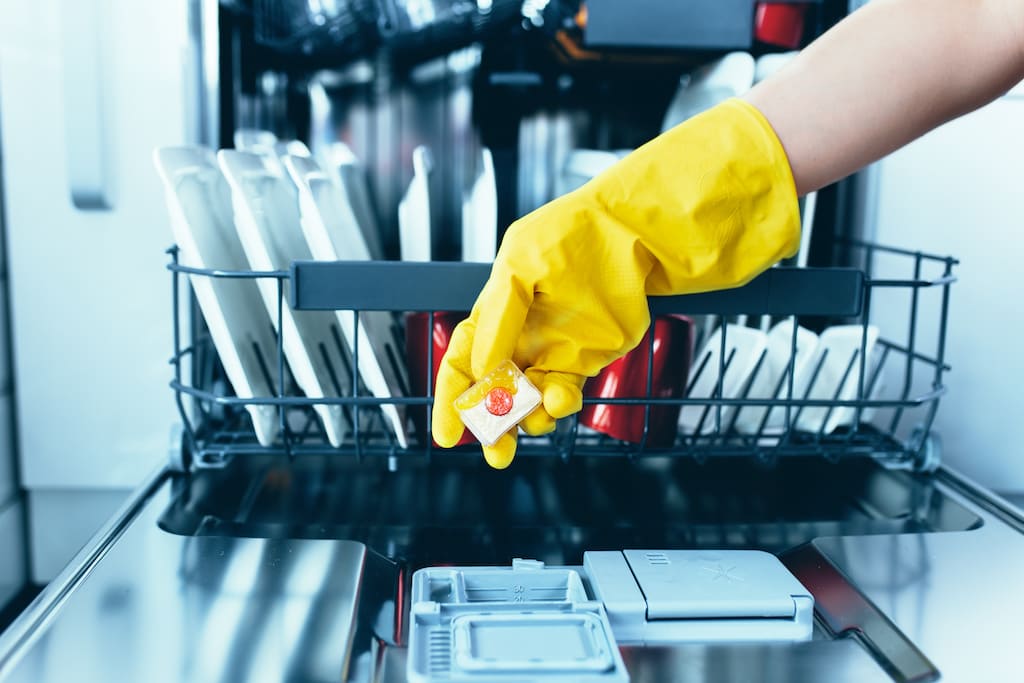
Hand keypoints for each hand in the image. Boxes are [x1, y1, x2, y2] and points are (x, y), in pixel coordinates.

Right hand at [432, 99, 799, 467]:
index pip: (463, 360)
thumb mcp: (523, 265)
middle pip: (494, 392)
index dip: (451, 398)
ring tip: (537, 419)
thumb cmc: (575, 236)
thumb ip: (499, 317)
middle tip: (494, 452)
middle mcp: (521, 336)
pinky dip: (561, 406)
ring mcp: (554, 350)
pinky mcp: (587, 360)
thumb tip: (480, 369)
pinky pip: (565, 395)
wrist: (638, 234)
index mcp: (496, 311)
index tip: (446, 435)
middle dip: (490, 425)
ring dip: (528, 420)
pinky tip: (563, 401)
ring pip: (530, 401)